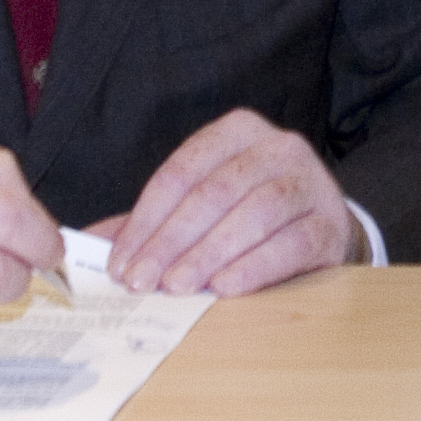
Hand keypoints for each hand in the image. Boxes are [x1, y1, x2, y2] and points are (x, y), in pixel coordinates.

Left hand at [91, 109, 363, 294]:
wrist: (322, 227)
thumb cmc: (248, 216)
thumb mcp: (201, 206)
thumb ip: (152, 221)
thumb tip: (89, 245)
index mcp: (237, 132)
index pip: (182, 171)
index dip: (146, 219)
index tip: (119, 264)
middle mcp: (278, 147)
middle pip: (215, 191)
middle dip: (171, 240)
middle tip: (140, 282)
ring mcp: (311, 181)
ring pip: (255, 212)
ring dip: (208, 253)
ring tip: (176, 287)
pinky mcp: (331, 222)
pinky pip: (292, 242)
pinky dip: (255, 265)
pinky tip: (224, 288)